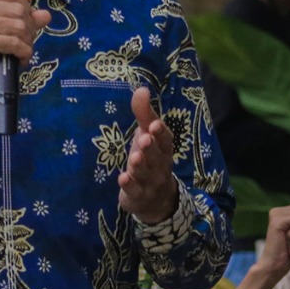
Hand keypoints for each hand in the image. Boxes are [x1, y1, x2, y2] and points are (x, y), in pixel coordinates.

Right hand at [0, 0, 49, 128]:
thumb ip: (20, 19)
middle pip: (19, 9)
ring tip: (19, 53)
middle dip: (28, 29)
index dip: (24, 8)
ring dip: (26, 43)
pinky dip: (22, 53)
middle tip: (23, 44)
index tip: (23, 25)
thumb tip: (45, 15)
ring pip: (20, 26)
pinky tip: (17, 60)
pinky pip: (15, 43)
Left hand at [117, 86, 181, 224]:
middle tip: (145, 138)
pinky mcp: (138, 196)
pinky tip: (123, 177)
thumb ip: (144, 114)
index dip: (161, 133)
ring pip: (147, 174)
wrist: (156, 199)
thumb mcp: (147, 135)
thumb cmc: (150, 159)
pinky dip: (129, 185)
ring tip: (135, 157)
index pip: (166, 140)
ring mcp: (150, 183)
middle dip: (152, 147)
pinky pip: (135, 191)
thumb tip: (142, 89)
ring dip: (141, 165)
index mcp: (164, 149)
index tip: (155, 124)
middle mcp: (160, 166)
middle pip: (157, 157)